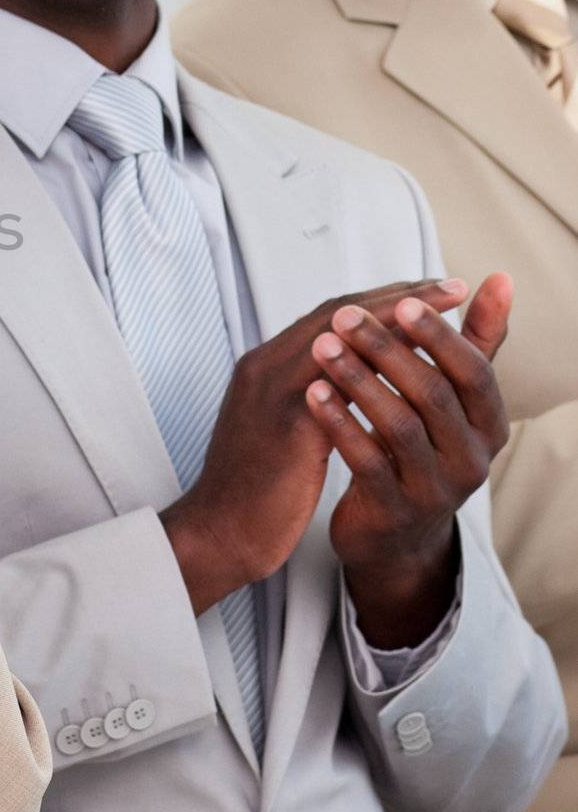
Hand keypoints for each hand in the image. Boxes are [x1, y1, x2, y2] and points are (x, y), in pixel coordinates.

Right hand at [161, 278, 469, 614]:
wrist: (217, 532)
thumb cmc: (252, 487)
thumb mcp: (277, 428)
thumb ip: (305, 395)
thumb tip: (349, 378)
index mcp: (262, 368)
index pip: (326, 316)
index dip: (379, 301)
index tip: (425, 293)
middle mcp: (263, 369)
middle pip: (335, 315)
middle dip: (396, 300)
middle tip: (449, 289)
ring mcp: (270, 394)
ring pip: (337, 340)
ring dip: (396, 326)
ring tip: (445, 318)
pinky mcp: (285, 427)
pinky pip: (337, 387)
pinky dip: (378, 371)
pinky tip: (420, 371)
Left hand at [309, 273, 511, 646]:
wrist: (391, 533)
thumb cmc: (420, 448)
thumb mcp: (451, 400)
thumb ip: (474, 341)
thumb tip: (498, 277)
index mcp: (489, 425)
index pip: (474, 370)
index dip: (440, 335)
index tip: (401, 303)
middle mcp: (473, 459)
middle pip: (434, 393)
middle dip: (388, 349)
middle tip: (345, 318)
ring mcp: (435, 489)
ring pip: (400, 426)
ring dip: (359, 380)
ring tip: (323, 347)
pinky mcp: (394, 511)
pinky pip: (367, 462)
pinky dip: (340, 423)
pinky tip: (314, 394)